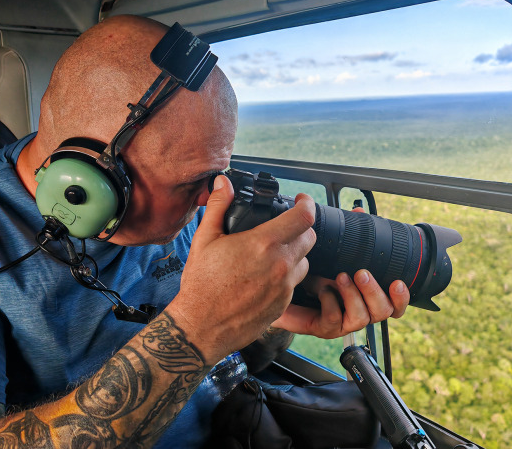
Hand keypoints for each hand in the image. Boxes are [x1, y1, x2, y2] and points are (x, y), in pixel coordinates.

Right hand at [167, 175, 316, 363]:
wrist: (201, 327)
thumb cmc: (201, 285)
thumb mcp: (204, 239)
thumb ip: (219, 207)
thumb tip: (224, 184)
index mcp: (263, 244)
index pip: (304, 217)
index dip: (307, 203)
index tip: (301, 200)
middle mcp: (280, 265)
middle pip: (309, 238)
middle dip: (300, 228)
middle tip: (285, 226)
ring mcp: (284, 288)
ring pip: (304, 262)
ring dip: (295, 254)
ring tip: (273, 254)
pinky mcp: (283, 305)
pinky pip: (293, 285)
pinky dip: (285, 277)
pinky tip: (264, 277)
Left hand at [271, 204, 409, 338]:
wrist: (283, 288)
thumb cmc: (313, 272)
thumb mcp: (334, 253)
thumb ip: (350, 234)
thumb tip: (360, 212)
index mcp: (366, 296)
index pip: (394, 304)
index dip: (401, 297)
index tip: (397, 282)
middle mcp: (358, 311)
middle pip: (383, 312)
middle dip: (374, 291)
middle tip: (361, 273)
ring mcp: (342, 322)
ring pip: (362, 318)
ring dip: (353, 296)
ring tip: (341, 277)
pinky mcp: (324, 328)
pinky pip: (334, 321)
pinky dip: (330, 303)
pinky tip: (322, 291)